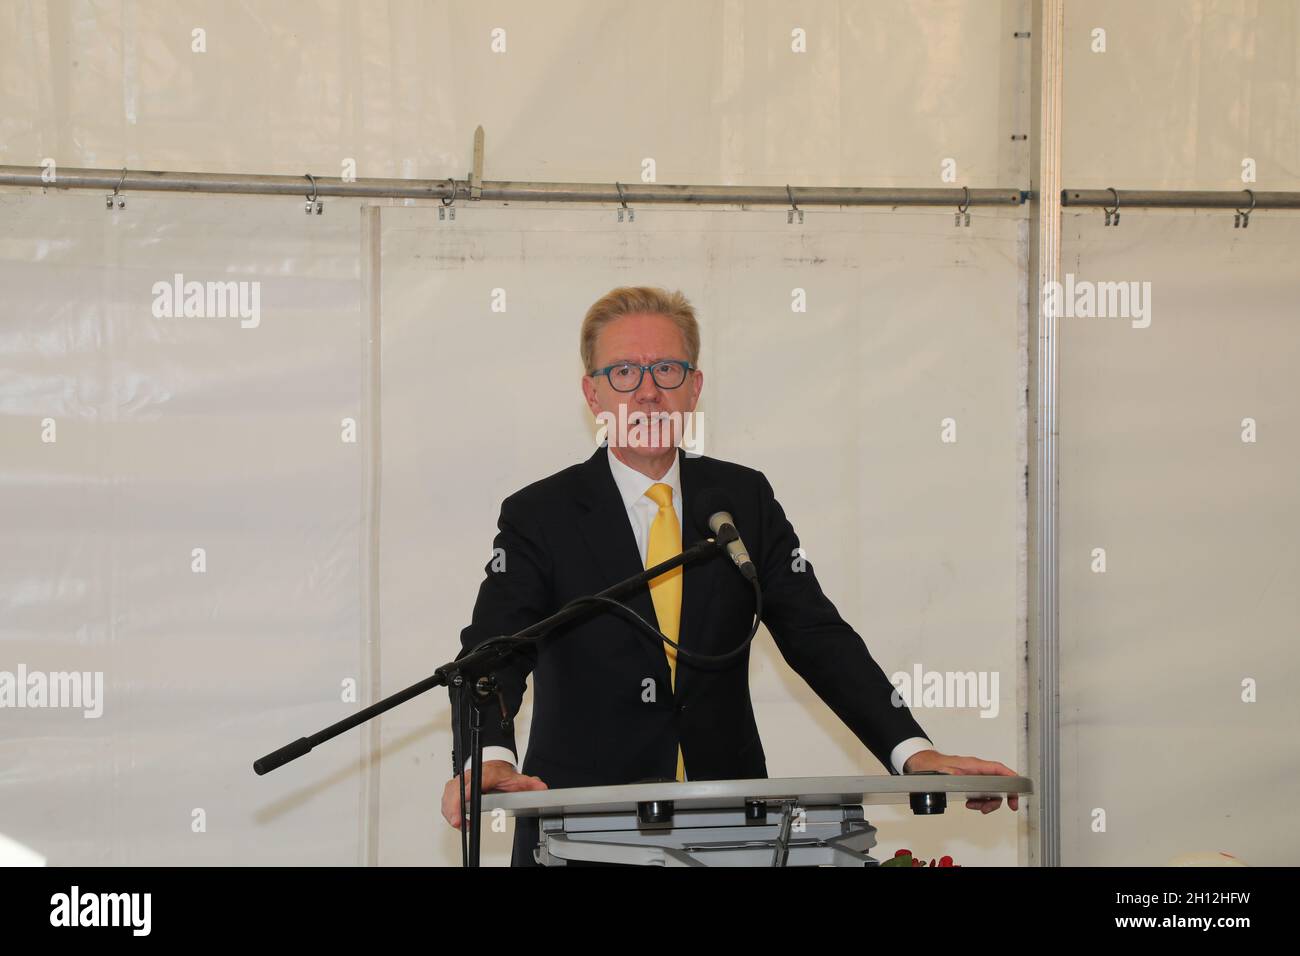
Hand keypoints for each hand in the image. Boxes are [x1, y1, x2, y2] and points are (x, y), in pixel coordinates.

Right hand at [440, 759, 547, 829]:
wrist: (494, 766)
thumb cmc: (501, 774)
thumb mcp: (516, 780)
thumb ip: (529, 784)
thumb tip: (541, 787)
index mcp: (486, 773)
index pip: (474, 781)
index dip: (467, 790)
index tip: (465, 799)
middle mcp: (471, 776)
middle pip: (457, 788)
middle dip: (454, 806)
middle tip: (459, 822)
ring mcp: (461, 781)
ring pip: (449, 794)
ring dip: (450, 810)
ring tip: (459, 824)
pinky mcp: (454, 787)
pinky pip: (447, 798)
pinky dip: (448, 810)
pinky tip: (455, 820)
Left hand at [902, 750, 1019, 813]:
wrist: (923, 764)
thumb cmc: (933, 765)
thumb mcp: (942, 770)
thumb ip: (952, 773)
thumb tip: (959, 776)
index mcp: (973, 765)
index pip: (998, 769)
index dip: (1012, 778)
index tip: (1018, 790)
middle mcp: (976, 770)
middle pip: (999, 783)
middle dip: (1002, 797)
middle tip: (1004, 807)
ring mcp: (974, 776)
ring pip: (991, 790)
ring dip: (988, 802)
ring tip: (978, 808)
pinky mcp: (970, 782)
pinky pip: (982, 793)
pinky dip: (980, 801)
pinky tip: (972, 805)